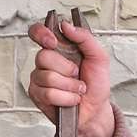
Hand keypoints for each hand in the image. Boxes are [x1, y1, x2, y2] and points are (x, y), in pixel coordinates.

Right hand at [27, 20, 114, 136]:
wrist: (96, 110)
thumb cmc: (96, 84)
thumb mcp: (99, 57)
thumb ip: (85, 38)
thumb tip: (66, 25)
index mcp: (58, 48)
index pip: (38, 33)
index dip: (41, 33)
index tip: (53, 41)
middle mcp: (46, 62)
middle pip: (43, 56)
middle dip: (66, 68)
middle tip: (77, 74)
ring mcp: (39, 78)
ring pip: (47, 77)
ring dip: (69, 86)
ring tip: (78, 89)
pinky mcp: (37, 95)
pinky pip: (47, 93)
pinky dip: (66, 98)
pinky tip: (72, 99)